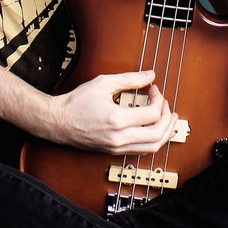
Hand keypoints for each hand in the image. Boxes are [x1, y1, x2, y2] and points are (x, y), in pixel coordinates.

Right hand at [47, 70, 178, 154]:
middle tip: (165, 105)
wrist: (58, 122)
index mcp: (117, 120)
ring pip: (152, 147)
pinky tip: (157, 131)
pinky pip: (141, 151)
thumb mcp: (103, 83)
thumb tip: (150, 75)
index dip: (159, 99)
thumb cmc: (77, 102)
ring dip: (165, 133)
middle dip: (167, 118)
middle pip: (157, 134)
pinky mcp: (115, 152)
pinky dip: (154, 141)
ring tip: (169, 119)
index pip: (152, 114)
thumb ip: (129, 79)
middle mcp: (119, 138)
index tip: (154, 90)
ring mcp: (117, 147)